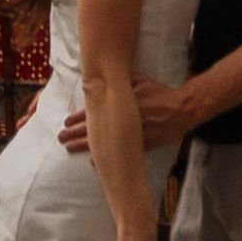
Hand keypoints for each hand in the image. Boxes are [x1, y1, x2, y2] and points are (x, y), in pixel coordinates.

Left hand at [57, 77, 200, 154]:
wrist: (180, 110)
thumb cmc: (161, 94)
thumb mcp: (141, 81)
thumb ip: (124, 81)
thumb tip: (110, 79)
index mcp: (120, 103)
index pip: (93, 111)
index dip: (78, 117)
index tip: (66, 122)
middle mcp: (122, 120)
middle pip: (93, 128)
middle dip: (75, 133)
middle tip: (61, 137)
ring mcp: (129, 135)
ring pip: (102, 142)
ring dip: (84, 145)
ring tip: (69, 148)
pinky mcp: (139, 145)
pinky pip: (117, 153)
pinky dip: (103, 157)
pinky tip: (91, 161)